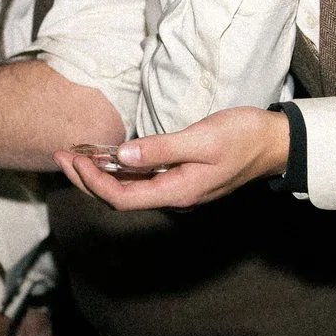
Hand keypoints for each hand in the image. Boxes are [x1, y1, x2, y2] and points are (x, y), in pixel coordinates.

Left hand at [54, 106, 290, 211]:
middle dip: (86, 179)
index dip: (92, 182)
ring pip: (127, 189)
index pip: (121, 198)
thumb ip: (160, 149)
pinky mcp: (180, 177)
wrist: (274, 143)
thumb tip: (121, 156)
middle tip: (61, 155)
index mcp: (177, 192)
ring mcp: (176, 188)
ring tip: (75, 154)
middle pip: (118, 198)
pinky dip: (119, 169)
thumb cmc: (243, 137)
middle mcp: (173, 196)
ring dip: (99, 174)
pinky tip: (107, 154)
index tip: (74, 158)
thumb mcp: (201, 139)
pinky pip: (141, 180)